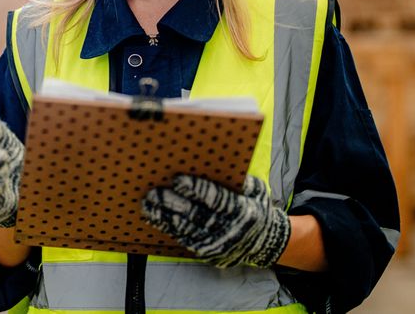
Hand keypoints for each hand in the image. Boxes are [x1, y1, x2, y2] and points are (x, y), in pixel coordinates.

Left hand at [142, 174, 290, 268]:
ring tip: (148, 204)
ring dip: (164, 216)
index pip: (216, 199)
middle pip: (196, 215)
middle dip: (172, 203)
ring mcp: (219, 245)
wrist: (267, 243)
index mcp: (243, 211)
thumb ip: (238, 179)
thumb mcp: (256, 190)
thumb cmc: (257, 208)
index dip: (195, 189)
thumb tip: (212, 161)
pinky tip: (155, 217)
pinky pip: (185, 239)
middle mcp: (230, 230)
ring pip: (186, 228)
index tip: (176, 180)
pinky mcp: (209, 254)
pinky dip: (168, 228)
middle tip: (153, 192)